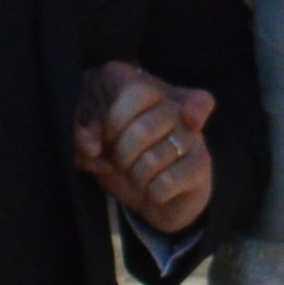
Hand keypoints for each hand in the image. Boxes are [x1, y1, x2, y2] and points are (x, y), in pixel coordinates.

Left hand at [75, 64, 224, 234]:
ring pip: (153, 160)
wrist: (156, 194)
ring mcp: (194, 134)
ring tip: (141, 176)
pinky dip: (152, 193)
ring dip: (136, 178)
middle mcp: (177, 106)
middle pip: (144, 129)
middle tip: (124, 163)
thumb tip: (90, 147)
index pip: (136, 93)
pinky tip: (157, 189)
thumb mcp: (95, 140)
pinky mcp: (202, 164)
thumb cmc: (123, 156)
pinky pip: (166, 183)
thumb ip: (81, 133)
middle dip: (123, 156)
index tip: (111, 137)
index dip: (115, 122)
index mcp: (151, 90)